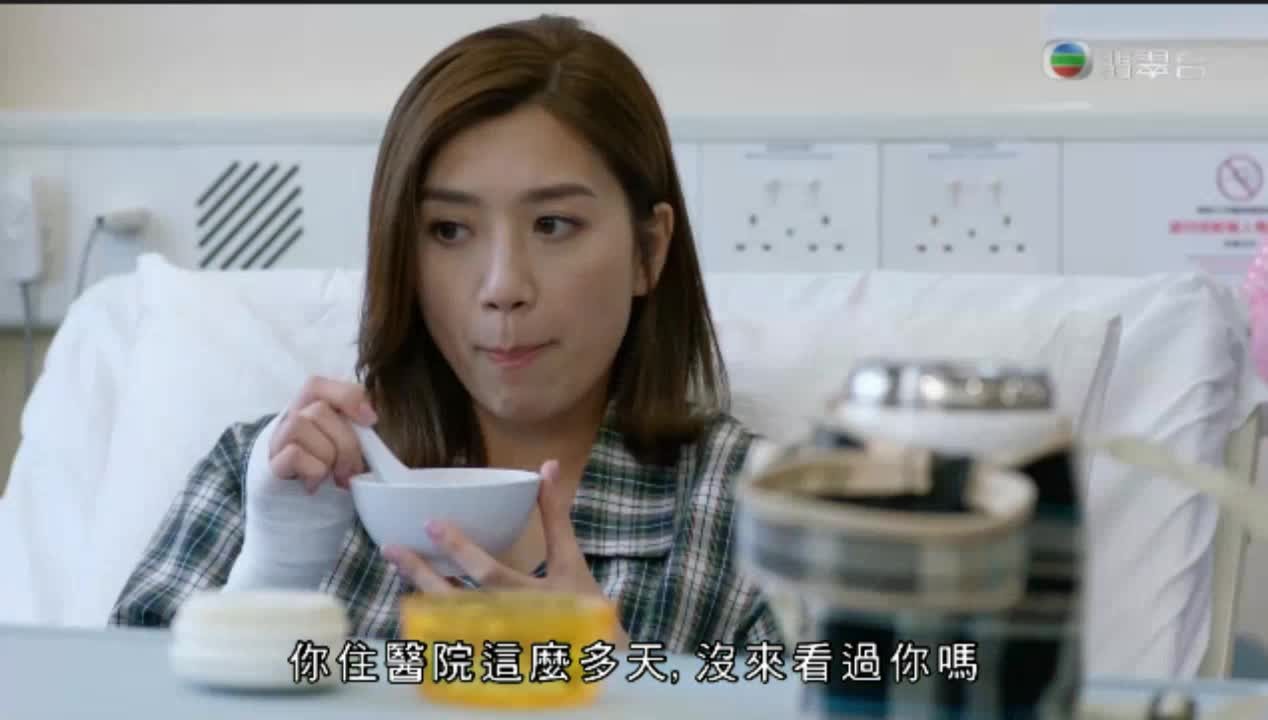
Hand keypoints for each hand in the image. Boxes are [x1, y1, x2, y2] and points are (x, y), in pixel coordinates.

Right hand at [269, 375, 377, 492]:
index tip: (371, 420)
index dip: (346, 396)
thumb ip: (353, 428)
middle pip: (318, 409)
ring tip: (335, 478)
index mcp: (306, 413)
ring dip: (329, 455)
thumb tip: (371, 417)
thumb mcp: (344, 449)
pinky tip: (315, 484)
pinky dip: (314, 470)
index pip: (317, 385)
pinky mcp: (269, 468)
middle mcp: (286, 423)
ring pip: (300, 424)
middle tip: (353, 469)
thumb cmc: (327, 478)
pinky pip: (293, 453)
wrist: (295, 518)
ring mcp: (275, 444)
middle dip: (346, 442)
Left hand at [382, 459, 628, 644]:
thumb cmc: (582, 605)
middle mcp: (509, 624)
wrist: (591, 660)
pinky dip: (429, 616)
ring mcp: (494, 646)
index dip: (459, 549)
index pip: (489, 573)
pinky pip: (447, 638)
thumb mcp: (571, 560)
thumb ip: (554, 515)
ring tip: (397, 562)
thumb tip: (548, 466)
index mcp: (533, 598)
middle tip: (392, 548)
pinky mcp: (484, 658)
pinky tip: (414, 593)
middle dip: (421, 573)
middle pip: (455, 602)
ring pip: (445, 622)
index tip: (431, 524)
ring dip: (420, 591)